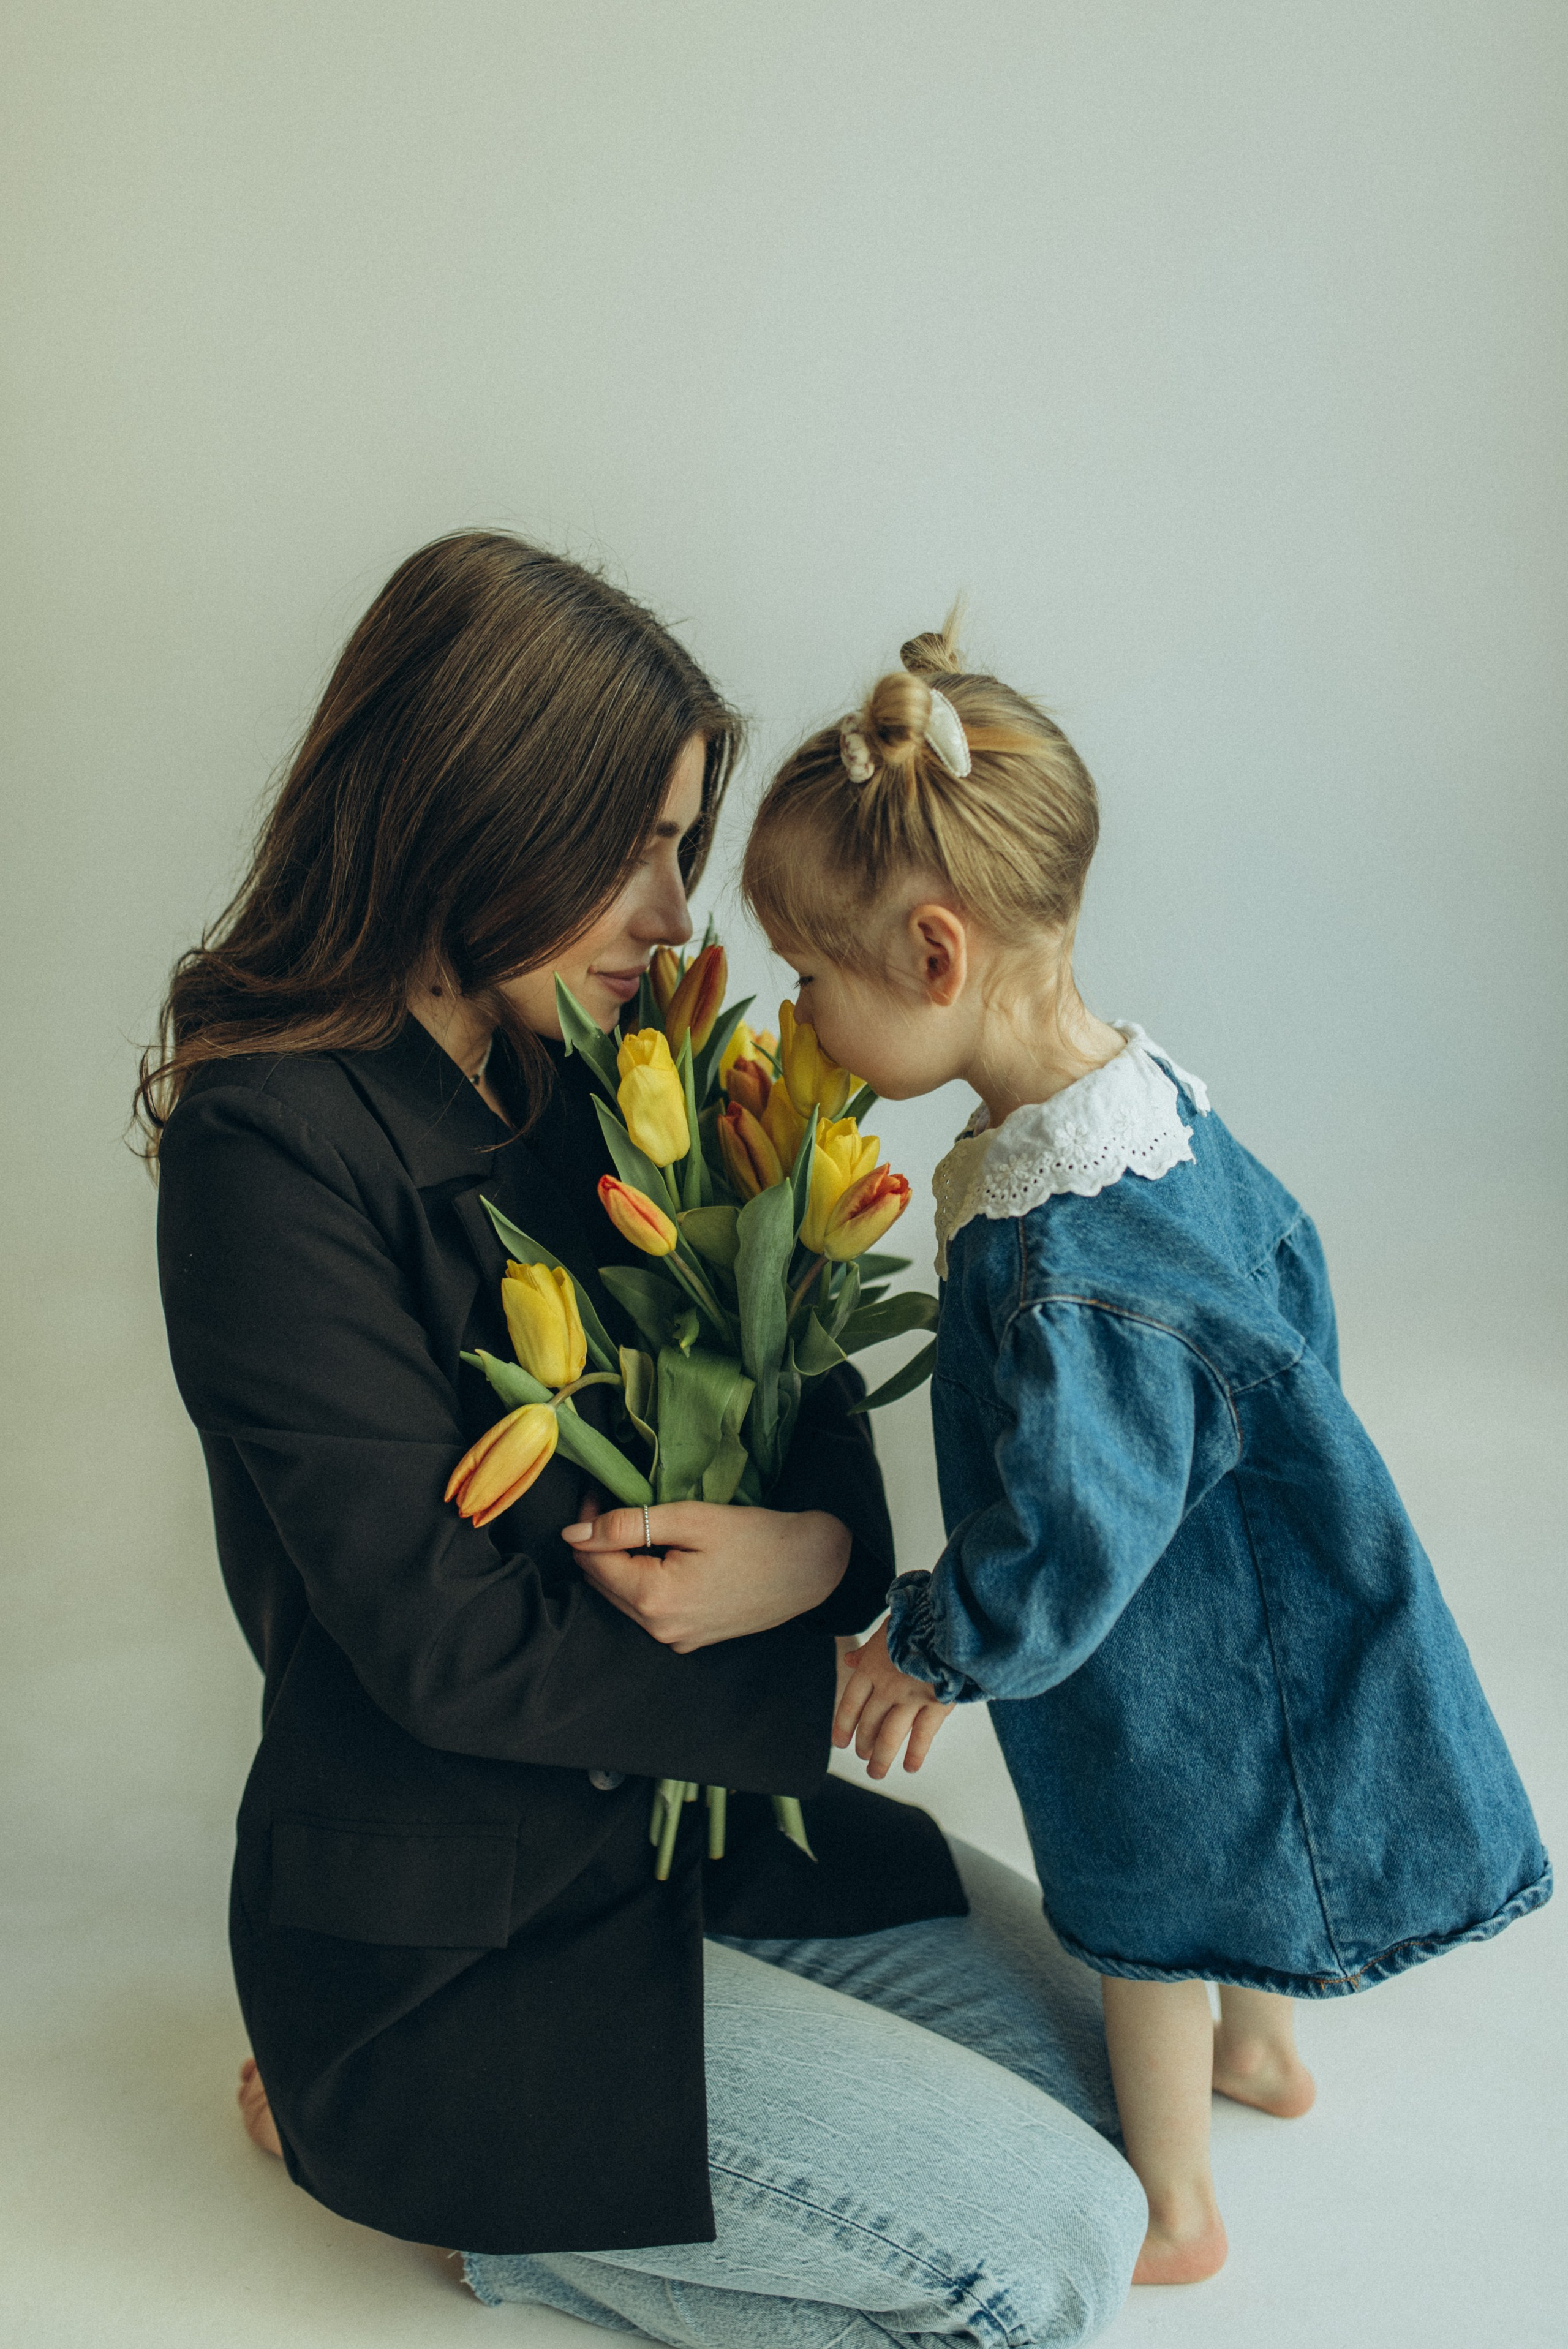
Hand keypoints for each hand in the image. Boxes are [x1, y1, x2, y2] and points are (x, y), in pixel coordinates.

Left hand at [561, 1494, 849, 1651]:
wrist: (811, 1568)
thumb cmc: (756, 1537)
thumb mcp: (691, 1519)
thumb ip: (628, 1525)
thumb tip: (573, 1535)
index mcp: (655, 1600)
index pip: (592, 1563)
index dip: (587, 1525)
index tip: (598, 1494)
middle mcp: (659, 1630)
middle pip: (602, 1583)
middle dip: (600, 1543)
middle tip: (613, 1503)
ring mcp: (675, 1640)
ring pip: (622, 1597)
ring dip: (621, 1562)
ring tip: (639, 1526)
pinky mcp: (689, 1640)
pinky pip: (647, 1610)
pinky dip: (643, 1581)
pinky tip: (662, 1555)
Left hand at [832, 1619, 952, 1777]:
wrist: (948, 1617)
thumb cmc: (917, 1618)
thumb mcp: (886, 1630)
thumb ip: (868, 1650)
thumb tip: (849, 1660)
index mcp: (871, 1666)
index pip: (850, 1703)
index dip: (844, 1725)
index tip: (840, 1742)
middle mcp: (886, 1686)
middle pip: (869, 1723)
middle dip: (864, 1744)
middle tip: (864, 1758)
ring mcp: (910, 1697)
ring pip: (890, 1735)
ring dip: (881, 1757)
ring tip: (876, 1772)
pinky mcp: (936, 1703)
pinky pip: (922, 1735)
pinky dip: (915, 1753)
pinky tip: (910, 1766)